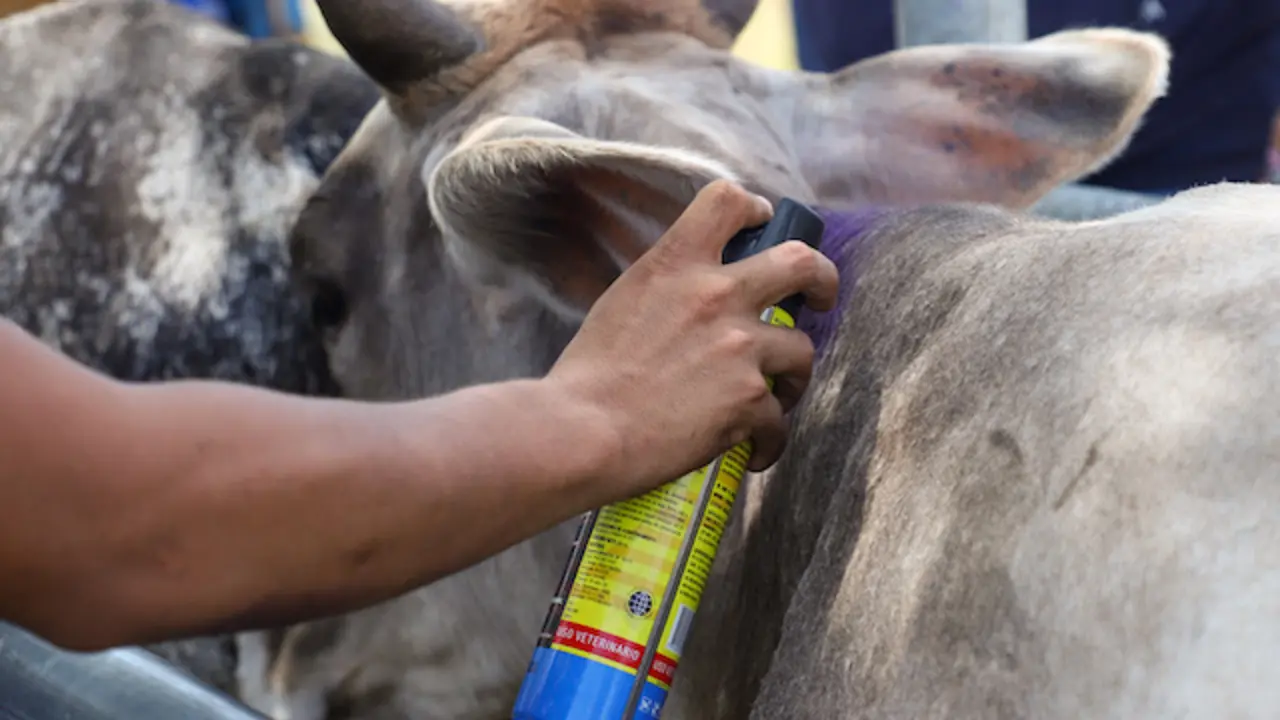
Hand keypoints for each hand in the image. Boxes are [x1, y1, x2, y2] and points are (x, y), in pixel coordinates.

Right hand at [546, 180, 839, 498]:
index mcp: (676, 264)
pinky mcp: (749, 399)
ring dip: (793, 377)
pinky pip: (780, 420)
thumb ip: (667, 290)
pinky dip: (769, 441)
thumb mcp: (622, 303)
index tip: (763, 225)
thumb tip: (692, 303)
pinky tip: (754, 452)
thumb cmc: (587, 377)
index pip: (727, 201)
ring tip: (778, 398)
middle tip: (818, 299)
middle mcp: (716, 294)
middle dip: (821, 279)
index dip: (755, 209)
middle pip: (801, 261)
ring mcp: (739, 346)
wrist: (582, 432)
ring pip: (801, 351)